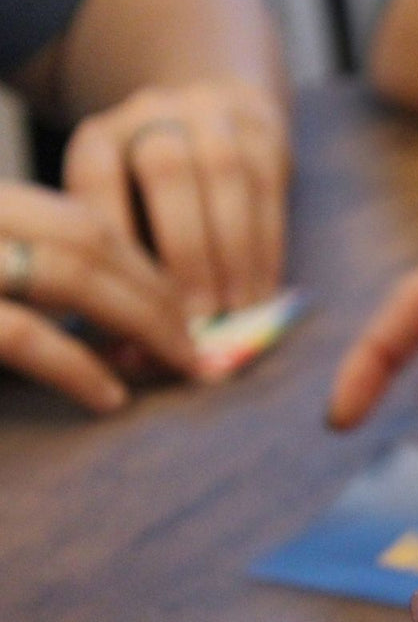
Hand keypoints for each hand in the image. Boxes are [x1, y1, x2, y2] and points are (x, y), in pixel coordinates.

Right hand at [0, 180, 194, 411]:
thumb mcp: (7, 285)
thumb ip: (52, 289)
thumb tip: (142, 328)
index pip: (82, 222)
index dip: (146, 269)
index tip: (183, 314)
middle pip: (87, 239)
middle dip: (158, 295)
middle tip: (196, 347)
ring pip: (71, 275)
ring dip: (142, 325)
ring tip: (176, 366)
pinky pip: (25, 335)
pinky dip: (78, 369)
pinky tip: (111, 399)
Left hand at [64, 81, 288, 318]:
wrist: (218, 114)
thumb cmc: (162, 199)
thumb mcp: (130, 218)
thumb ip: (132, 270)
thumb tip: (137, 347)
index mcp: (102, 136)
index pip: (97, 179)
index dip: (116, 244)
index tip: (134, 305)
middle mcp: (152, 113)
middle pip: (166, 169)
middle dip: (187, 252)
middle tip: (200, 317)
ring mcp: (212, 115)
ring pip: (225, 174)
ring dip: (234, 252)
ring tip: (238, 310)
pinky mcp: (263, 131)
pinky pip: (269, 189)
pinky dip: (268, 248)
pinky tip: (265, 292)